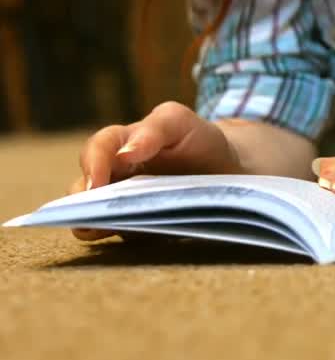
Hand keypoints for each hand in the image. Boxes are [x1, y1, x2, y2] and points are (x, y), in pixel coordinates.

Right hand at [68, 102, 238, 240]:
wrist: (226, 167)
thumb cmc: (198, 139)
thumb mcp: (179, 122)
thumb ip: (154, 130)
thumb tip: (124, 154)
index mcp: (120, 143)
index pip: (96, 150)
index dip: (92, 165)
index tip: (97, 185)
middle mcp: (113, 175)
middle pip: (83, 190)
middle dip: (83, 203)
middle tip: (94, 215)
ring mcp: (122, 202)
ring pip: (93, 216)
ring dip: (95, 224)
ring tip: (106, 230)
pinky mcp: (136, 226)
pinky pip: (121, 235)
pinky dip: (123, 237)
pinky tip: (138, 235)